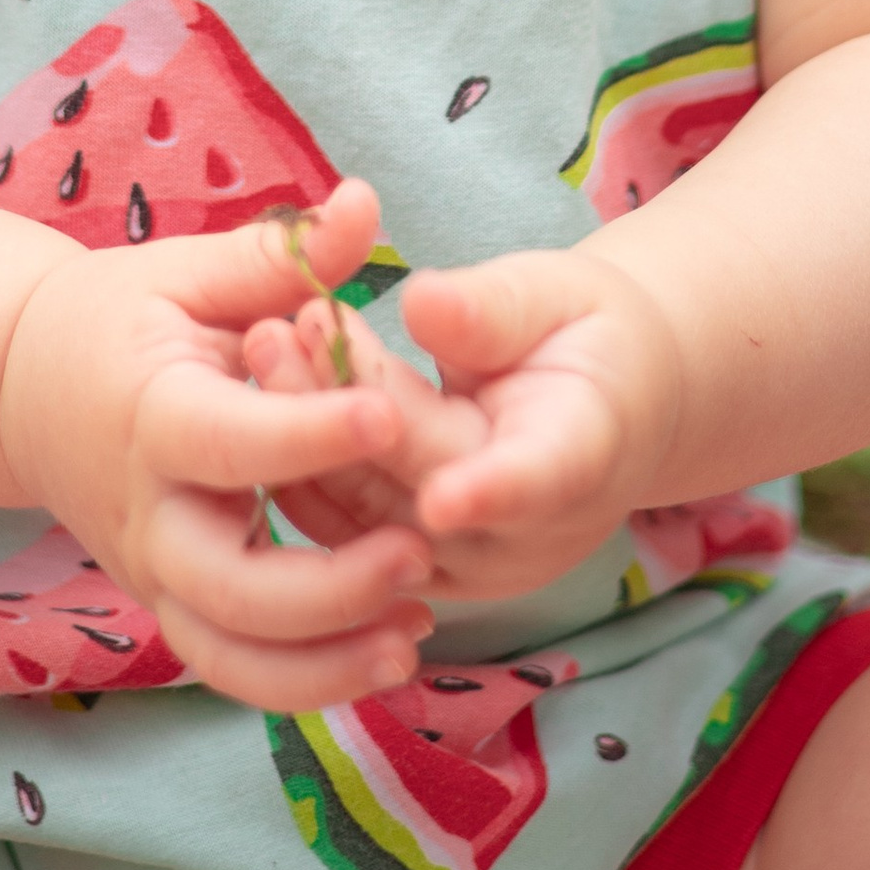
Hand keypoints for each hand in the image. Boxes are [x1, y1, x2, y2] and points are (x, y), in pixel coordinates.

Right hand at [0, 179, 437, 709]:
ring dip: (326, 663)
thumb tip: (366, 202)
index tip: (390, 411)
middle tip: (419, 551)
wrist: (22, 391)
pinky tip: (388, 656)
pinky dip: (305, 685)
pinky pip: (233, 672)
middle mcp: (148, 513)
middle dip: (329, 586)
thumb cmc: (120, 319)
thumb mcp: (190, 272)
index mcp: (153, 414)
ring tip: (417, 631)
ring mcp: (155, 574)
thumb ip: (282, 253)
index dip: (310, 433)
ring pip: (231, 655)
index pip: (231, 440)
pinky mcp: (172, 607)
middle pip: (229, 586)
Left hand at [253, 244, 688, 605]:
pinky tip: (273, 395)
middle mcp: (530, 533)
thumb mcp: (555, 296)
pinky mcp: (417, 573)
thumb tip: (423, 300)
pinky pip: (347, 534)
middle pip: (425, 484)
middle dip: (348, 410)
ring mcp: (471, 565)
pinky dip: (304, 469)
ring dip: (309, 438)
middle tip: (281, 327)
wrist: (602, 402)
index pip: (540, 481)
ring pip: (371, 518)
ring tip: (267, 344)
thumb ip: (492, 309)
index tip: (441, 499)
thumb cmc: (581, 332)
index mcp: (583, 454)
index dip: (491, 495)